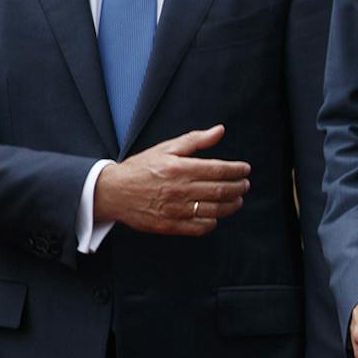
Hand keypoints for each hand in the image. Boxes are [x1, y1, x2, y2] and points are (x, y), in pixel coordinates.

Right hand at [94, 124, 249, 234]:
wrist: (112, 192)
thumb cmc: (140, 169)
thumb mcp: (166, 149)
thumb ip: (195, 140)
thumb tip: (219, 130)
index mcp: (179, 168)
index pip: (219, 170)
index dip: (237, 170)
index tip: (245, 170)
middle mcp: (179, 189)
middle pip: (221, 190)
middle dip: (239, 187)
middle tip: (245, 185)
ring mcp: (175, 209)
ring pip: (215, 210)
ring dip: (231, 205)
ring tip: (237, 199)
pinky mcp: (170, 225)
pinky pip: (200, 227)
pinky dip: (213, 222)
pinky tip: (216, 215)